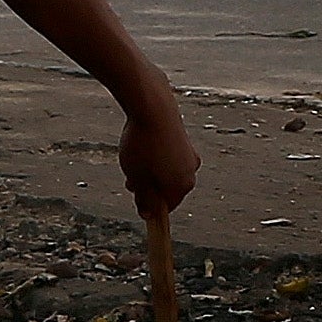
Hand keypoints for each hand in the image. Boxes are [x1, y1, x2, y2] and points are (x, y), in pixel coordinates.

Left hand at [117, 96, 199, 220]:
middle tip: (130, 179)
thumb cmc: (143, 146)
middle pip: (168, 189)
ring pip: (169, 171)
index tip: (136, 200)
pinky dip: (158, 157)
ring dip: (152, 172)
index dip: (149, 207)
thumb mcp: (137, 179)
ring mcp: (189, 154)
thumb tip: (148, 213)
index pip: (166, 207)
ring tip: (133, 160)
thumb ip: (144, 199)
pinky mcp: (184, 139)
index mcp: (181, 187)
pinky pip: (171, 156)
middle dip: (149, 187)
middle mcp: (191, 172)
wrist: (153, 108)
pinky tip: (143, 147)